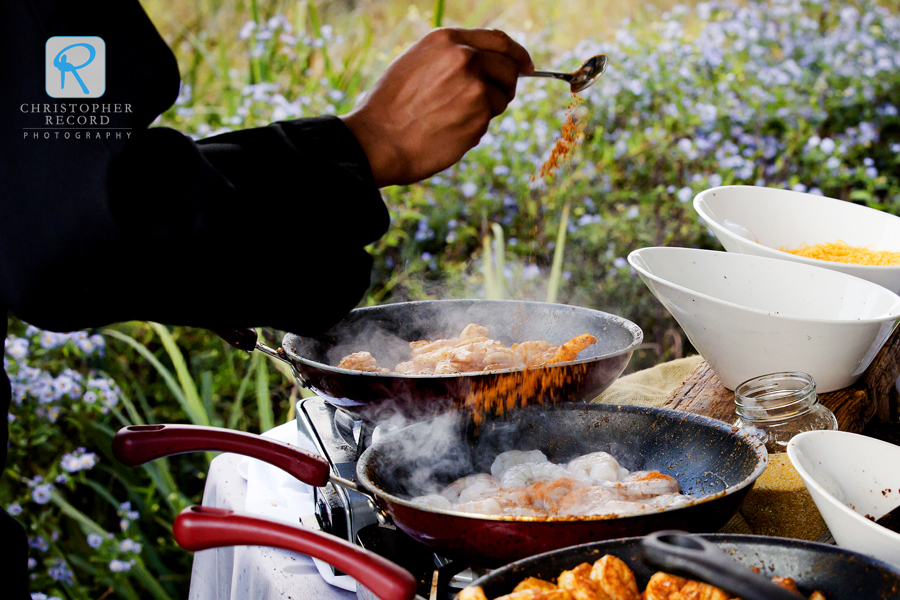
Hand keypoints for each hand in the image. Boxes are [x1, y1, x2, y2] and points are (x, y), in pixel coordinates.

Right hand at [340, 28, 533, 186]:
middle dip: (505, 86)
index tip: (526, 66)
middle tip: (488, 102)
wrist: (378, 139)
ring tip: (452, 118)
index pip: (498, 40)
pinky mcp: (480, 116)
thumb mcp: (416, 63)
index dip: (517, 54)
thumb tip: (484, 64)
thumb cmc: (389, 107)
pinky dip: (475, 128)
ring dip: (487, 110)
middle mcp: (465, 57)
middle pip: (509, 69)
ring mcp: (476, 86)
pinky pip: (489, 121)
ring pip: (501, 97)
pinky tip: (448, 131)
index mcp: (447, 40)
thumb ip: (450, 58)